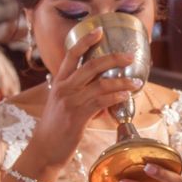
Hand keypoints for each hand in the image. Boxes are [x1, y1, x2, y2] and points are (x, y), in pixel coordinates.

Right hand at [30, 27, 139, 168]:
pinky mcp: (77, 116)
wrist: (44, 150)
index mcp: (59, 82)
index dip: (86, 41)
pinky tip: (126, 96)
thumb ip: (79, 94)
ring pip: (101, 84)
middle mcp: (63, 88)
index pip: (71, 54)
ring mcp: (70, 101)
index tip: (100, 31)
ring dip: (122, 82)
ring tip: (137, 83)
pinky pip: (101, 102)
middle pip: (91, 65)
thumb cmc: (55, 128)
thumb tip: (103, 92)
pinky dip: (116, 97)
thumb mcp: (62, 104)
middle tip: (129, 56)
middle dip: (113, 58)